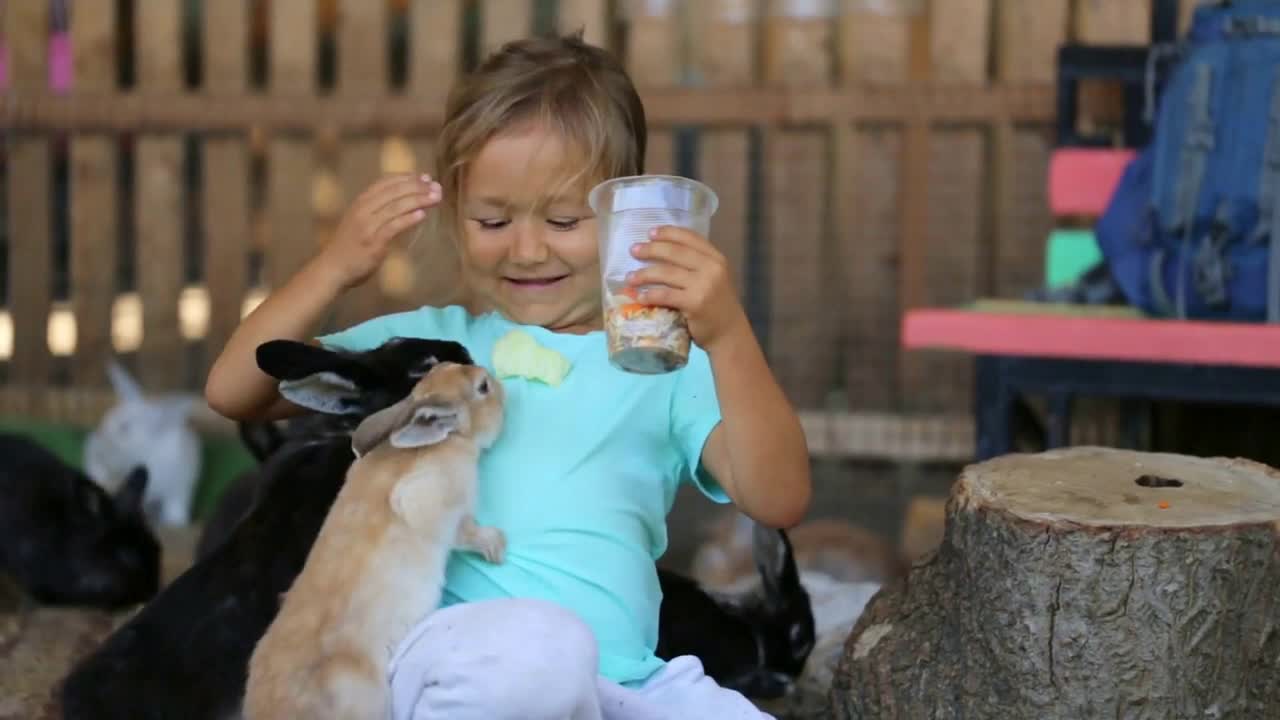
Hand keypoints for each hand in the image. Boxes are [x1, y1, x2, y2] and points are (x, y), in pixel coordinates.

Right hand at [318, 173, 441, 290]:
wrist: (333, 267)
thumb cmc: (350, 245)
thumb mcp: (360, 219)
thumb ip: (378, 209)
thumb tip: (406, 200)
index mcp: (360, 201)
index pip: (386, 182)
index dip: (407, 177)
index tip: (425, 178)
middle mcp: (363, 209)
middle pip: (394, 191)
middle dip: (418, 187)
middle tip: (436, 187)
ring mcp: (367, 225)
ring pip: (396, 206)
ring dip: (418, 200)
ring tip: (435, 197)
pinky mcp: (373, 242)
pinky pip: (394, 226)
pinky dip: (409, 219)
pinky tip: (422, 215)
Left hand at [625, 226, 749, 351]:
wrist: (729, 333)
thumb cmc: (716, 305)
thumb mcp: (714, 277)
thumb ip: (696, 264)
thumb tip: (661, 250)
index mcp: (716, 258)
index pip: (690, 238)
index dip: (668, 233)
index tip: (650, 233)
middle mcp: (711, 268)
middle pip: (674, 252)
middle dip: (650, 249)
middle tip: (633, 250)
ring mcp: (704, 285)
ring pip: (666, 273)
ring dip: (644, 274)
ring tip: (630, 277)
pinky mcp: (695, 303)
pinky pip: (665, 295)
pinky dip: (650, 295)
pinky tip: (640, 296)